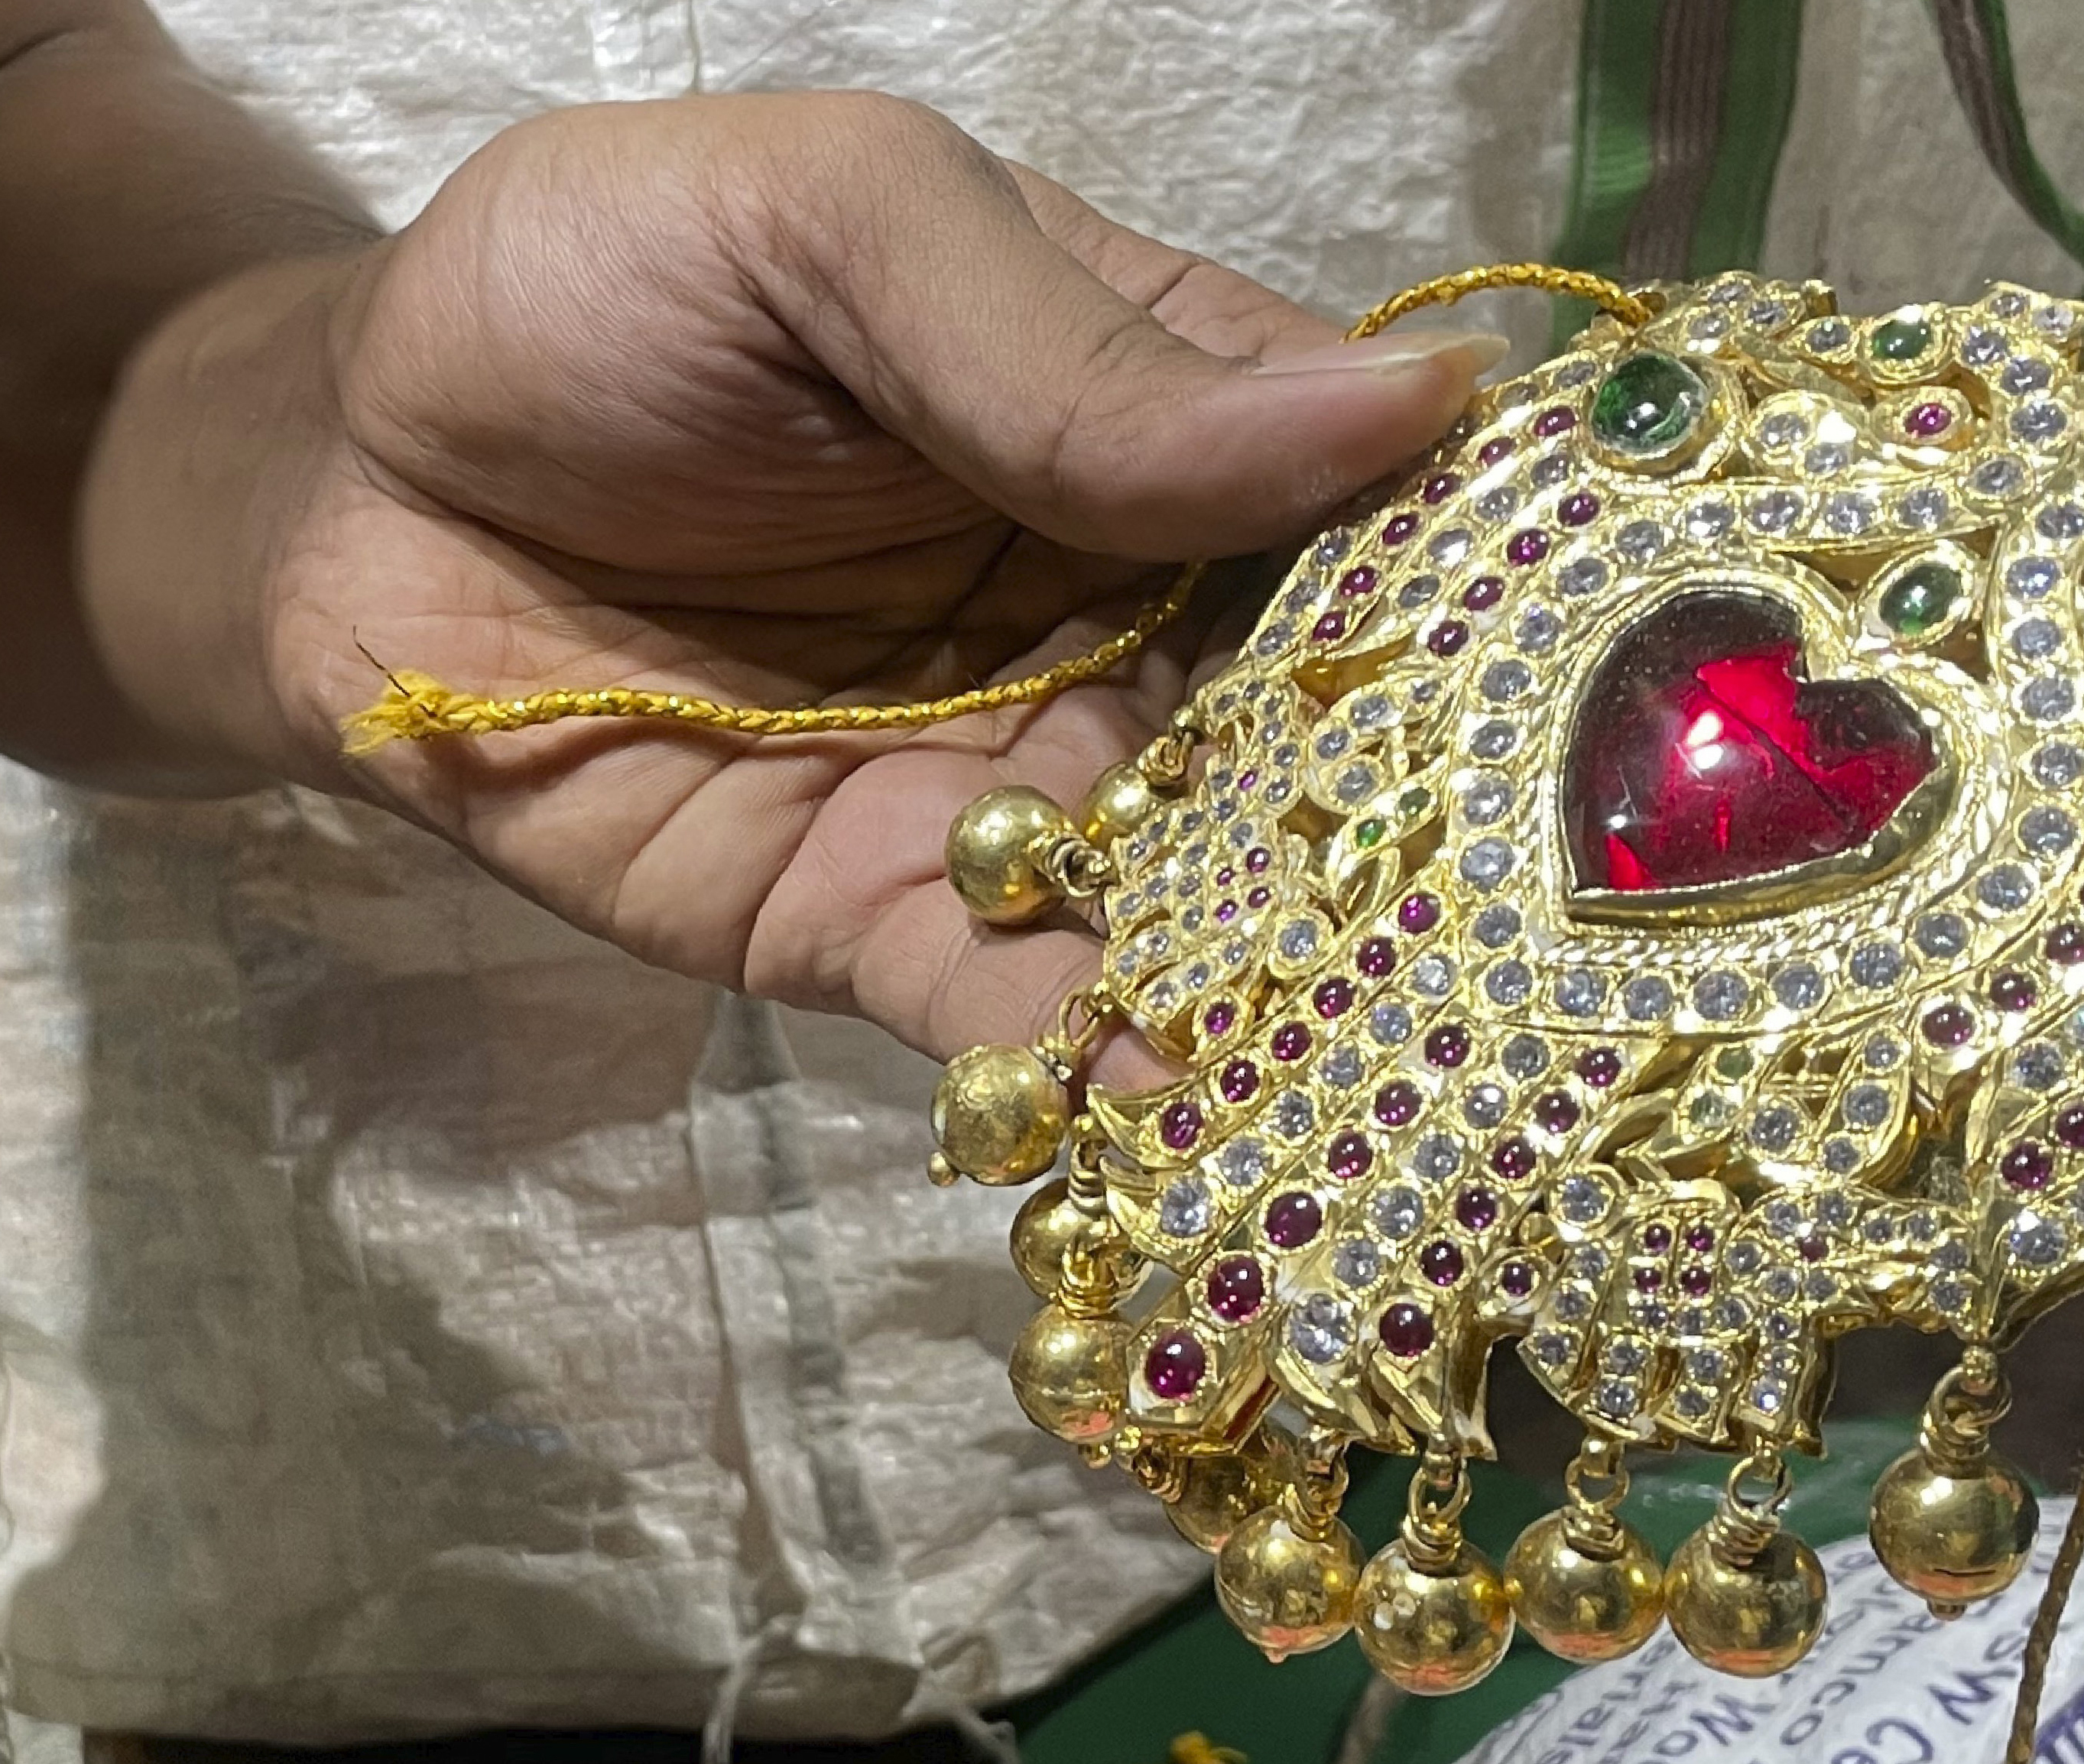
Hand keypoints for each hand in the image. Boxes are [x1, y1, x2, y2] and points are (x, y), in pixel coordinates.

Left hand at [80, 94, 1499, 1071]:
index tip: (1646, 668)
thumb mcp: (828, 229)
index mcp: (1165, 413)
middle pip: (1348, 729)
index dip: (1508, 579)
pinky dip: (1119, 1071)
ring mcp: (1043, 786)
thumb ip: (1073, 347)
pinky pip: (1043, 1010)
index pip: (1387, 498)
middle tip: (1587, 931)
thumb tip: (1401, 422)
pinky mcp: (907, 927)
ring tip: (1439, 1073)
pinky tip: (1193, 1119)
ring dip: (1321, 981)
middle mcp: (1145, 614)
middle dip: (1451, 825)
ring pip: (1227, 896)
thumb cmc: (591, 305)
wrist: (341, 506)